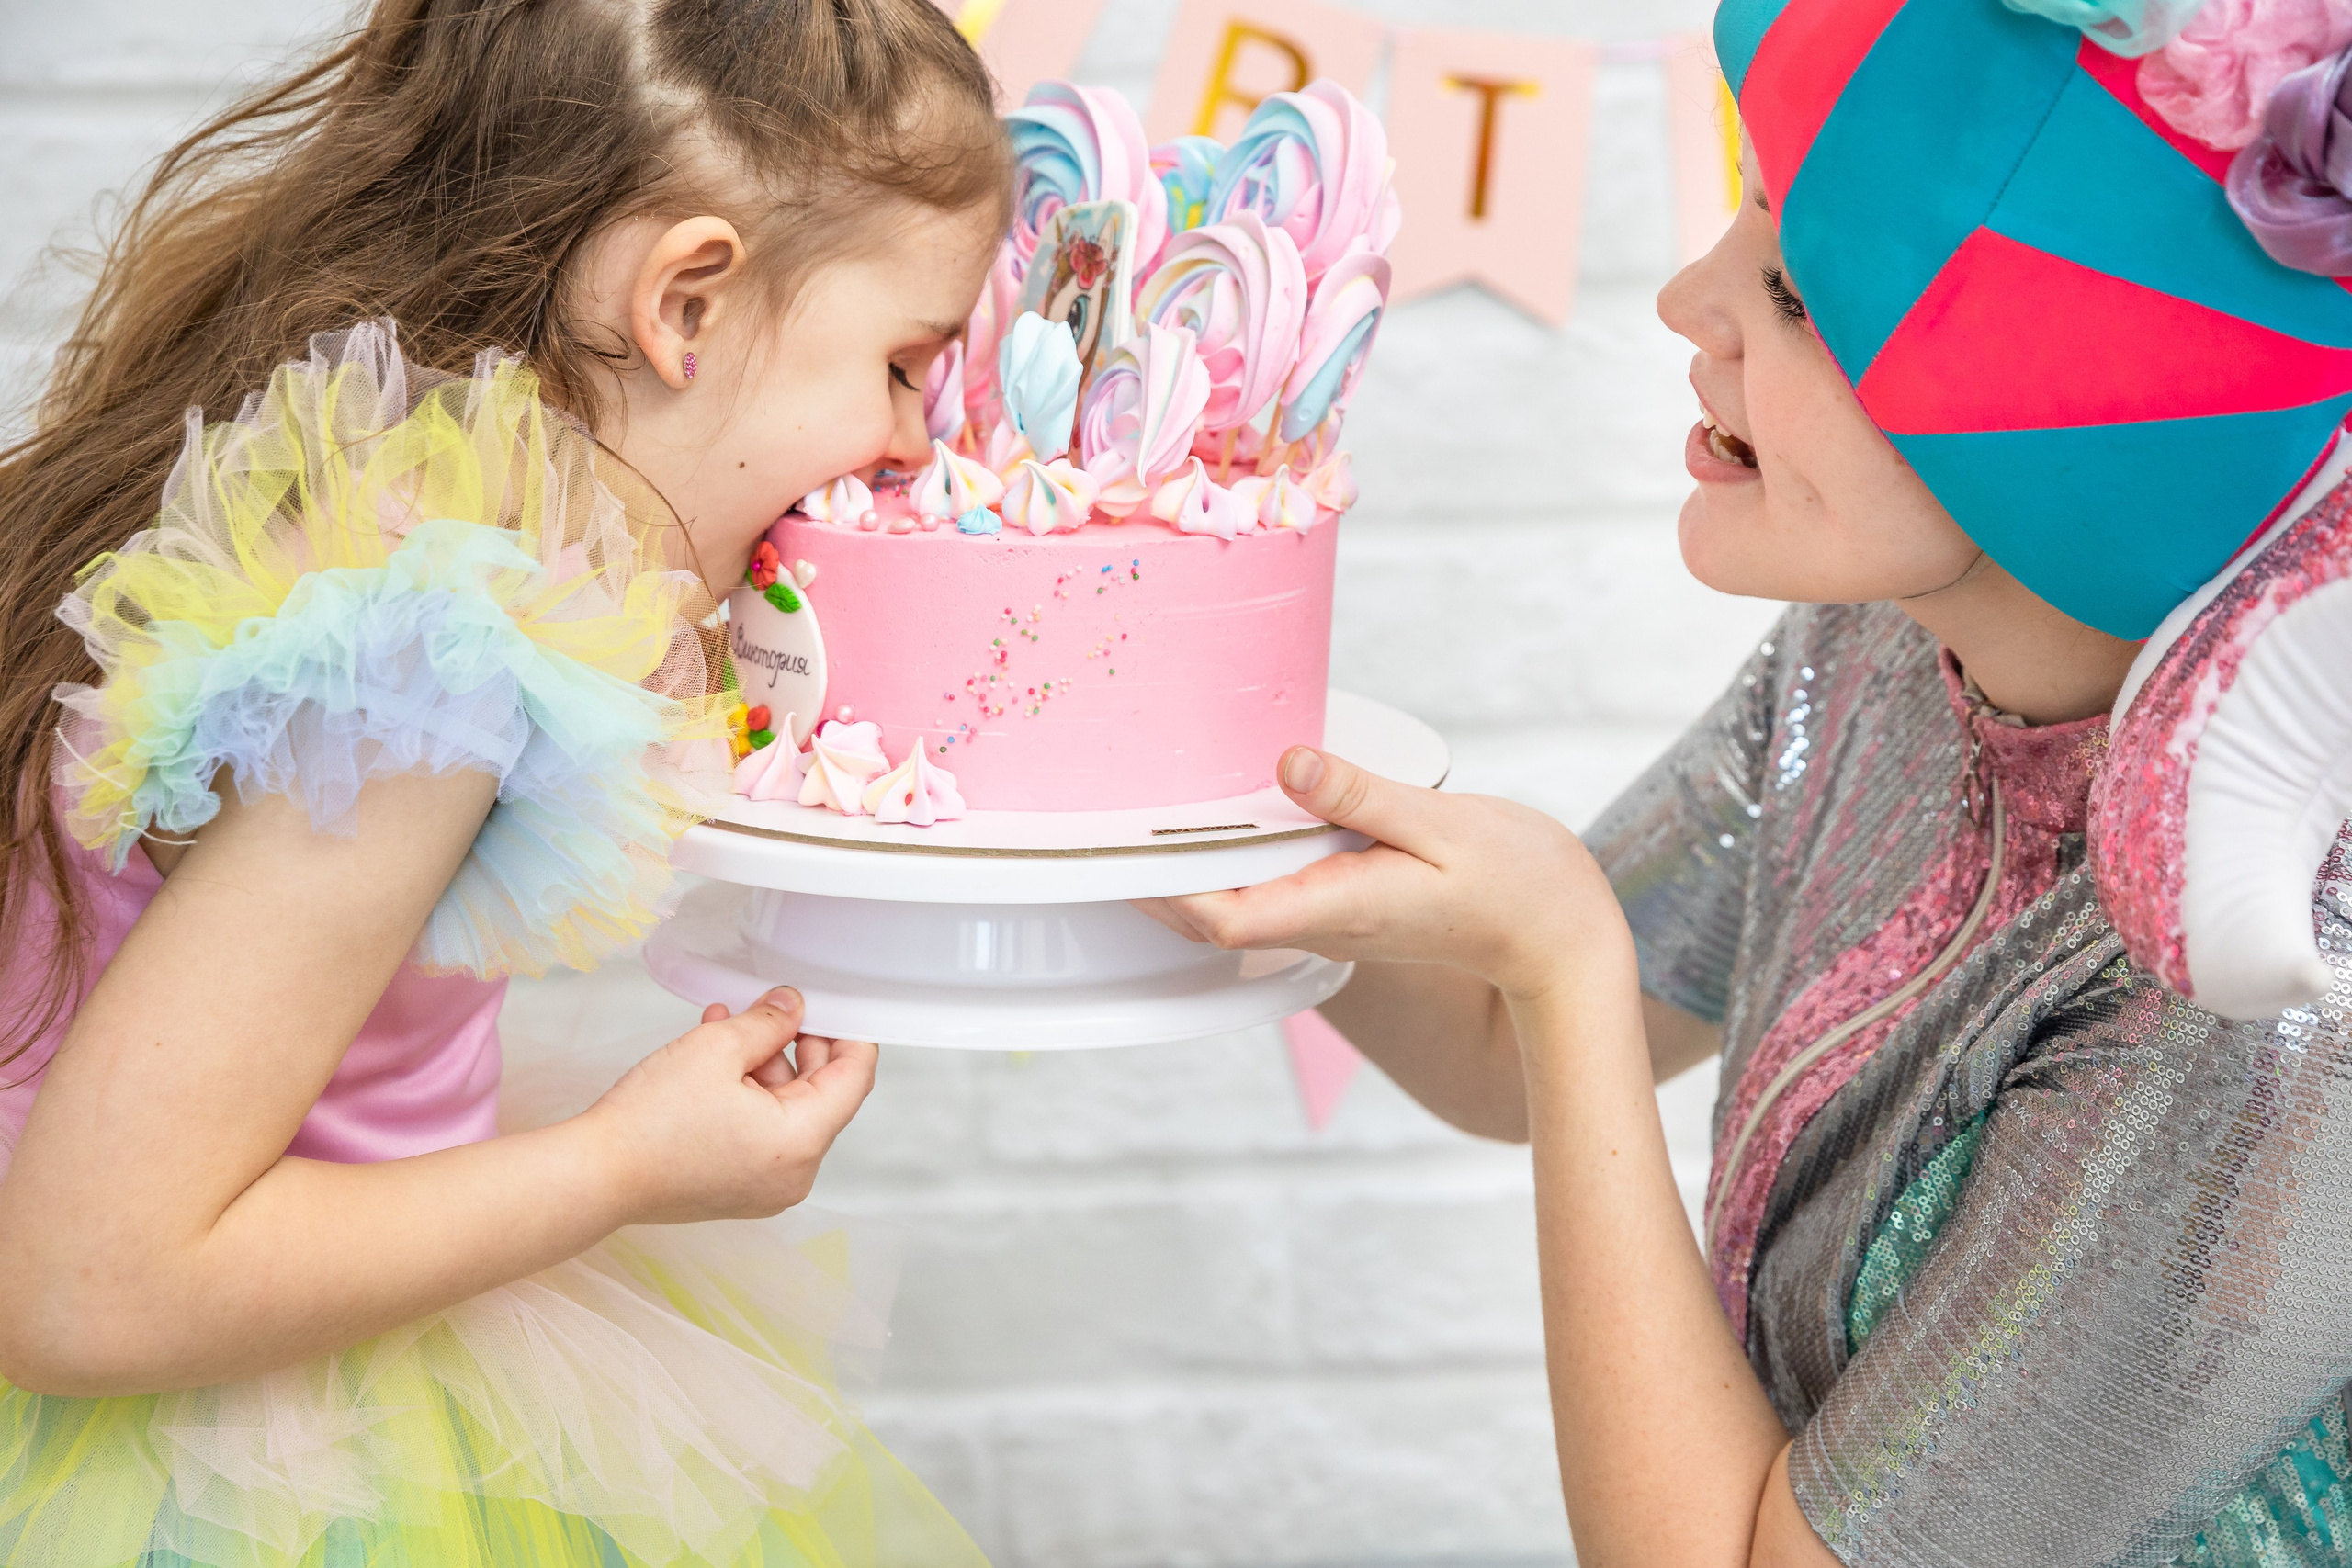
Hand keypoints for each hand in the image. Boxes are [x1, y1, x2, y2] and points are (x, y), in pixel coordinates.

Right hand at [585, 987, 875, 1224]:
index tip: (837, 1004)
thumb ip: (768, 1021)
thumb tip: (793, 1005)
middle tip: (776, 1006)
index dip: (850, 1032)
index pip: (854, 1077)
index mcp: (801, 1141)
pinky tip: (718, 1055)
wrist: (594, 1176)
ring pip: (787, 1109)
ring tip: (729, 1023)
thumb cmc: (650, 1121)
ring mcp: (767, 1186)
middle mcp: (795, 1174)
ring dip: (765, 1063)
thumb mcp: (717, 1047)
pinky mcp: (740, 1188)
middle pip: (821, 1094)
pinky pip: (762, 1131)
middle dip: (799, 1044)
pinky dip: (749, 1093)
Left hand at [1135, 746, 1631, 1003]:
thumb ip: (1358, 795)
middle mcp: (1322, 922)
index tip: (1116, 847)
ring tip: (1137, 817)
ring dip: (1184, 872)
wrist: (1561, 938)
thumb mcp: (1437, 822)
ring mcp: (1331, 920)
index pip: (1219, 914)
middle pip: (1207, 916)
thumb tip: (1287, 761)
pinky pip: (1269, 892)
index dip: (1158, 887)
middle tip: (1097, 827)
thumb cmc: (1515, 884)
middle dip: (1149, 881)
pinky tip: (1221, 820)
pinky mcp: (1347, 905)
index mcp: (1335, 908)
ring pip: (1233, 906)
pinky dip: (1232, 863)